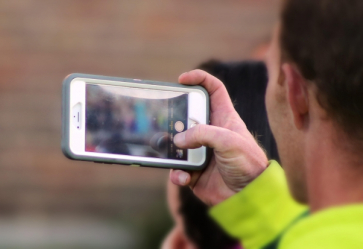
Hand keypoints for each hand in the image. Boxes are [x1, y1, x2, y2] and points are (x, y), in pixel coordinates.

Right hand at [170, 70, 268, 205]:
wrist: (249, 197)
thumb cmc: (248, 164)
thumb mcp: (230, 142)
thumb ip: (204, 134)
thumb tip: (177, 140)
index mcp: (224, 118)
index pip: (213, 90)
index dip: (199, 79)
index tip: (182, 79)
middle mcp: (210, 132)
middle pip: (187, 116)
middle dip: (174, 117)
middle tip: (166, 121)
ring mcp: (200, 151)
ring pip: (177, 143)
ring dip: (170, 148)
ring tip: (170, 152)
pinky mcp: (194, 171)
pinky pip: (178, 169)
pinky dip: (177, 173)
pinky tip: (184, 177)